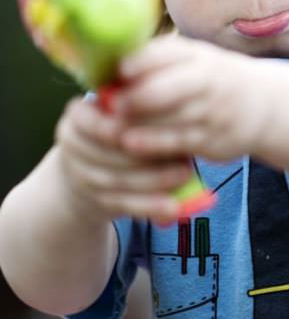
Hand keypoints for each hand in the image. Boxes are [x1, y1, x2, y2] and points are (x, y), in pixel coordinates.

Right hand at [55, 95, 193, 223]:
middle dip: (147, 156)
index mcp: (78, 115)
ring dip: (154, 180)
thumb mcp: (130, 114)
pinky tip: (173, 207)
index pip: (89, 120)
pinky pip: (122, 203)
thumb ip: (146, 112)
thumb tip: (173, 111)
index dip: (115, 127)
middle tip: (183, 156)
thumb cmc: (127, 128)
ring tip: (186, 176)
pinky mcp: (94, 199)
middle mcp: (72, 145)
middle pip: (109, 152)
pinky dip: (149, 205)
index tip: (144, 130)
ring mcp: (80, 174)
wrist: (96, 168)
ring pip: (117, 179)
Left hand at [113, 35, 263, 161]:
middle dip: (134, 98)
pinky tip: (131, 144)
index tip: (117, 71)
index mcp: (200, 57)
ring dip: (137, 125)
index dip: (139, 63)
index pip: (166, 55)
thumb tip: (111, 69)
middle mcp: (209, 82)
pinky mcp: (214, 141)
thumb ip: (158, 61)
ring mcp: (214, 113)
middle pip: (165, 90)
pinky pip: (179, 144)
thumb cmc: (214, 79)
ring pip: (168, 121)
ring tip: (110, 127)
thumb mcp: (194, 59)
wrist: (264, 106)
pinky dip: (152, 145)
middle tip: (108, 104)